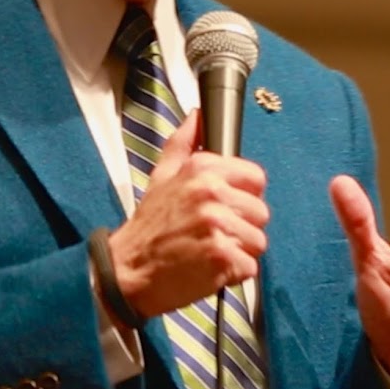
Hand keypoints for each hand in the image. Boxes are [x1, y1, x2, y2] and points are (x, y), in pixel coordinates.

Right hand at [108, 109, 268, 317]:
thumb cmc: (149, 225)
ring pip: (258, 240)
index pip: (255, 177)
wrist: (128, 268)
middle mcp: (211, 193)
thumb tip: (197, 115)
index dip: (246, 195)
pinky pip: (249, 266)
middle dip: (243, 227)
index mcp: (201, 170)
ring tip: (211, 250)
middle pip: (261, 212)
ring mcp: (217, 225)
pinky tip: (211, 267)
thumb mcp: (161, 175)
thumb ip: (183, 143)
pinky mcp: (221, 257)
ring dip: (240, 251)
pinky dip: (234, 273)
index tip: (230, 206)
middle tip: (215, 233)